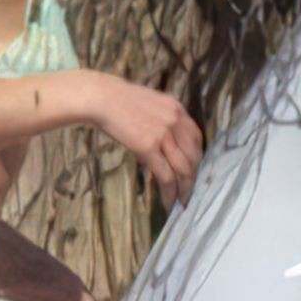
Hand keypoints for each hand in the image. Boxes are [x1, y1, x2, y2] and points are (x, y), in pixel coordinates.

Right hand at [89, 74, 203, 211]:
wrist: (102, 98)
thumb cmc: (120, 101)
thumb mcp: (151, 105)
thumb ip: (163, 122)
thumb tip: (164, 148)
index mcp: (177, 109)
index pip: (196, 138)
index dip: (197, 158)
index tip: (193, 171)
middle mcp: (175, 121)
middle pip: (193, 156)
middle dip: (193, 178)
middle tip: (189, 194)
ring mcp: (163, 134)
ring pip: (183, 169)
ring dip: (184, 190)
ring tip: (181, 203)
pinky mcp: (149, 147)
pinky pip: (166, 175)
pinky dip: (169, 192)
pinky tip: (167, 203)